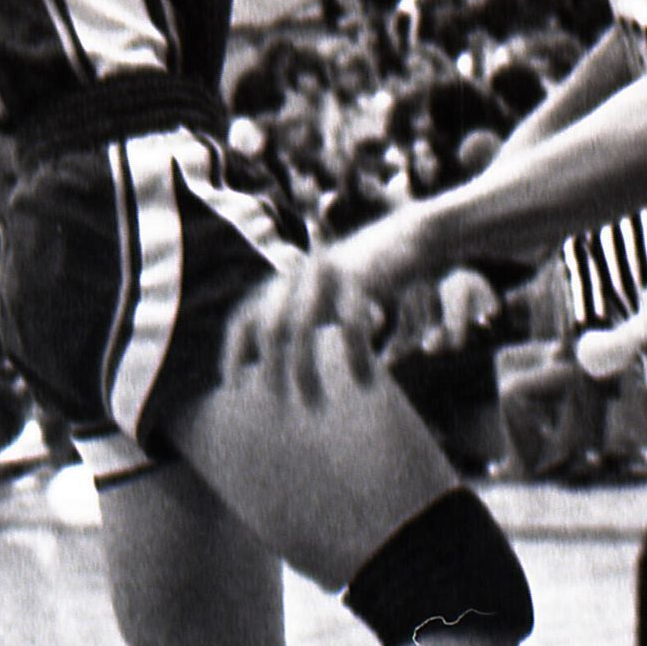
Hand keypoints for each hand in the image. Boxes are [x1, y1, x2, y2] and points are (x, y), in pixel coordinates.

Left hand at [225, 203, 429, 407]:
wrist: (414, 237)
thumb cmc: (368, 282)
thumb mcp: (329, 301)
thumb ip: (306, 326)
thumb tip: (275, 368)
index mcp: (287, 283)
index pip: (246, 318)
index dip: (235, 352)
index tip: (231, 388)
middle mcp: (300, 276)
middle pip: (271, 327)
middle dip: (271, 369)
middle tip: (279, 408)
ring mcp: (328, 273)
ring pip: (302, 326)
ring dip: (304, 370)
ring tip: (314, 406)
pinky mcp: (360, 275)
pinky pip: (351, 324)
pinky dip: (355, 356)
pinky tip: (363, 382)